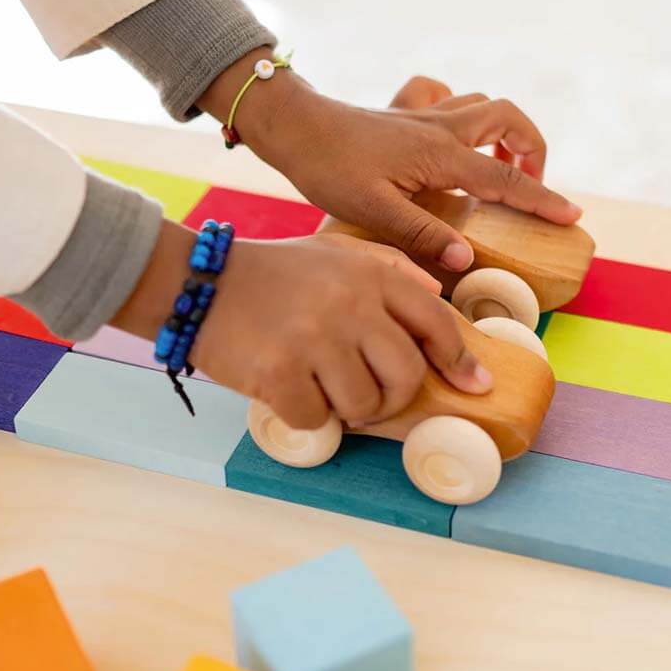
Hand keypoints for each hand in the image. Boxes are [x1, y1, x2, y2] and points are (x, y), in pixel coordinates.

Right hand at [111, 222, 490, 429]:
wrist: (198, 282)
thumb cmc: (271, 273)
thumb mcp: (332, 252)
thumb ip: (388, 267)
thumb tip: (438, 294)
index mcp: (369, 275)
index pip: (435, 322)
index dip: (458, 359)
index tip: (472, 384)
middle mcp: (349, 304)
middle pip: (405, 376)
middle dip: (392, 397)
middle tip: (368, 397)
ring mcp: (315, 339)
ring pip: (363, 405)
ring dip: (345, 409)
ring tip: (320, 388)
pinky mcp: (280, 372)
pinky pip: (315, 418)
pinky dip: (304, 415)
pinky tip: (286, 391)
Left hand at [198, 52, 581, 271]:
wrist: (295, 129)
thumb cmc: (329, 170)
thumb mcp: (374, 211)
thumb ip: (423, 233)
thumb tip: (466, 258)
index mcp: (441, 156)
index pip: (505, 178)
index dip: (541, 199)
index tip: (572, 217)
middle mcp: (441, 128)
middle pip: (510, 120)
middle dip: (532, 150)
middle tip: (527, 186)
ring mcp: (424, 115)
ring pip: (484, 104)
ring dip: (504, 129)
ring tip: (501, 166)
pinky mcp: (404, 113)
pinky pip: (447, 97)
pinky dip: (462, 110)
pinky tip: (452, 138)